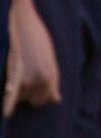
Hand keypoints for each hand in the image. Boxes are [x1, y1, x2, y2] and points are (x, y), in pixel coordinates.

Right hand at [6, 0, 59, 116]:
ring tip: (21, 72)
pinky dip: (9, 104)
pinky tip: (7, 114)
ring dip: (20, 91)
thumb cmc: (38, 42)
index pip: (48, 98)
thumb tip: (57, 101)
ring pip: (21, 97)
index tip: (41, 89)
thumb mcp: (50, 60)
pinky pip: (11, 96)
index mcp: (52, 76)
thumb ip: (53, 82)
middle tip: (29, 76)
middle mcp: (41, 80)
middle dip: (31, 93)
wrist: (26, 24)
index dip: (44, 95)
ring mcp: (28, 78)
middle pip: (34, 100)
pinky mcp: (14, 73)